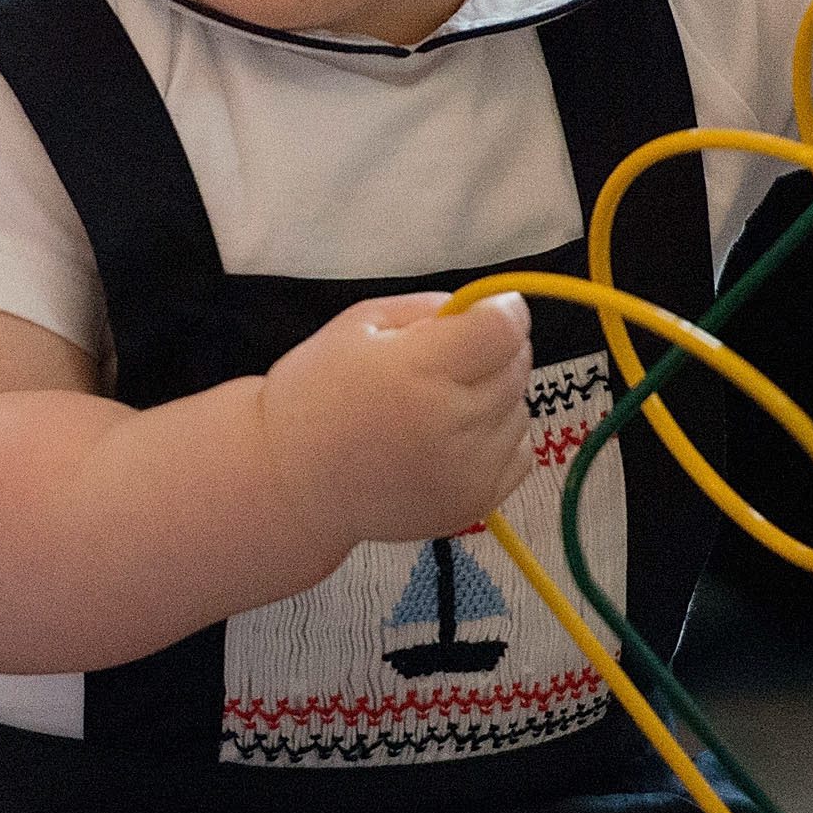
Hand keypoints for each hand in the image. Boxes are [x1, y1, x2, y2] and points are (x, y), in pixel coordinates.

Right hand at [258, 290, 532, 553]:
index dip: (500, 311)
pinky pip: (520, 453)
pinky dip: (499, 439)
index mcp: (419, 371)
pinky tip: (455, 438)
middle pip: (518, 366)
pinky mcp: (475, 504)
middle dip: (495, 351)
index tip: (479, 313)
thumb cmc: (317, 393)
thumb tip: (484, 309)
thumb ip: (429, 308)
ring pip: (521, 409)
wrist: (291, 482)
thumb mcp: (359, 324)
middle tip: (449, 360)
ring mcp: (467, 471)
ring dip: (496, 397)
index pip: (505, 329)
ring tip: (443, 405)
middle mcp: (451, 424)